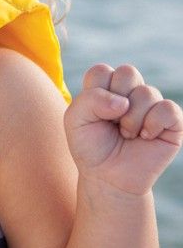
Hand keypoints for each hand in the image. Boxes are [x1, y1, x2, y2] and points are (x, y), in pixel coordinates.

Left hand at [65, 63, 182, 195]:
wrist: (109, 177)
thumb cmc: (90, 146)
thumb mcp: (75, 120)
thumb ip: (90, 100)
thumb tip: (124, 102)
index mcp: (105, 87)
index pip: (102, 70)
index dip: (96, 92)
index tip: (93, 114)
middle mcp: (130, 92)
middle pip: (128, 73)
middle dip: (116, 101)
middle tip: (112, 122)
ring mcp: (152, 106)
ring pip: (148, 92)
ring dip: (132, 119)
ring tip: (126, 135)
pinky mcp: (171, 122)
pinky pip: (169, 109)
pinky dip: (153, 124)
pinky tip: (145, 137)